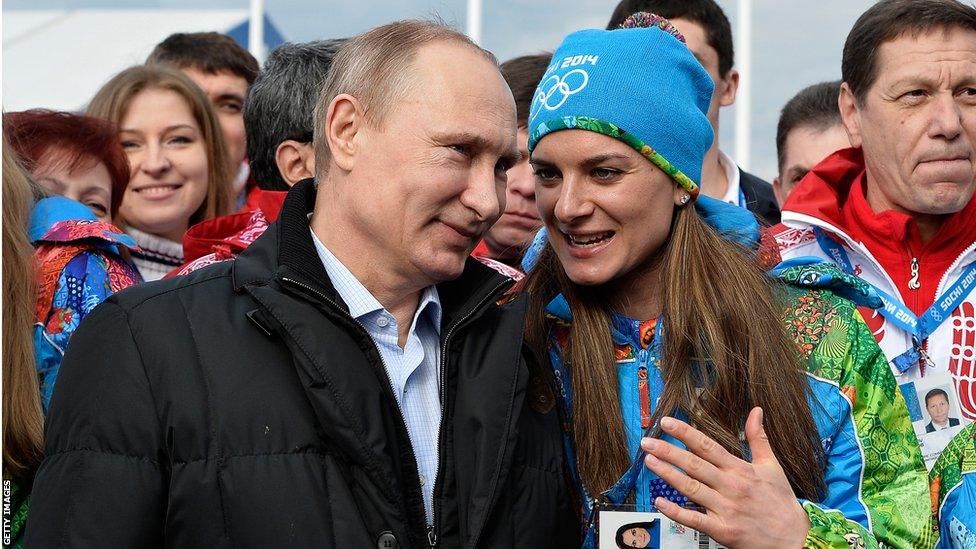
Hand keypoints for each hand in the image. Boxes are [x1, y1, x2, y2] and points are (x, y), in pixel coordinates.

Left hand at [640, 407, 810, 548]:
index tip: (667, 422)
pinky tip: (660, 501)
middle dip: (668, 451)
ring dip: (668, 474)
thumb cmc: (780, 501)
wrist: (795, 538)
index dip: (685, 433)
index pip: (707, 446)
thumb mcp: (772, 466)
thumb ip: (758, 438)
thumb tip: (756, 410)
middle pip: (694, 465)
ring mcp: (725, 509)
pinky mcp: (723, 530)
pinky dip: (676, 511)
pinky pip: (695, 519)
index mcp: (740, 469)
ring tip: (649, 461)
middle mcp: (731, 487)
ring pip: (691, 488)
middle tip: (646, 441)